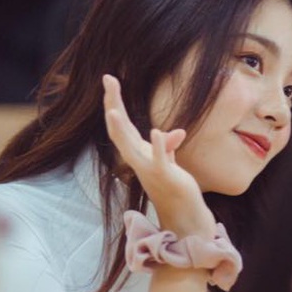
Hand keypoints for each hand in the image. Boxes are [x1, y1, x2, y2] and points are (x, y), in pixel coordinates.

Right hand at [103, 74, 215, 238]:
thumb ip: (167, 145)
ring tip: (113, 109)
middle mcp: (136, 159)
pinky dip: (159, 146)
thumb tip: (174, 132)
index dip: (114, 100)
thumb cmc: (173, 185)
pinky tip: (156, 132)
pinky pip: (160, 160)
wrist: (183, 212)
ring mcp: (148, 168)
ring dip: (121, 129)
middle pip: (118, 129)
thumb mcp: (168, 160)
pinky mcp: (165, 175)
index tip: (110, 78)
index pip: (121, 123)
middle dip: (113, 104)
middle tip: (108, 80)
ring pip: (129, 147)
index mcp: (136, 152)